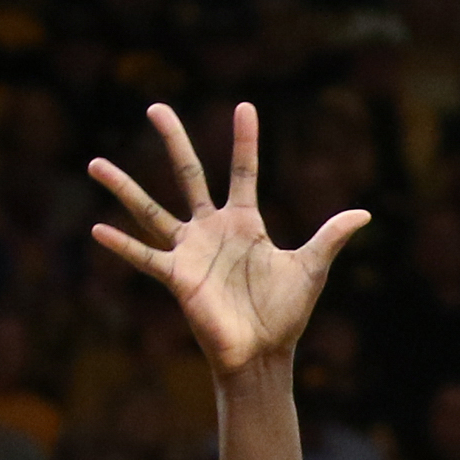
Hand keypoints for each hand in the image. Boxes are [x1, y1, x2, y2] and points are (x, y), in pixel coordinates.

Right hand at [87, 102, 371, 379]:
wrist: (264, 353)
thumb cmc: (286, 313)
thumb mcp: (311, 268)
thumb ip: (331, 236)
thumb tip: (365, 213)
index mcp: (245, 223)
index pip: (244, 171)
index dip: (245, 141)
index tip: (244, 106)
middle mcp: (212, 230)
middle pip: (189, 174)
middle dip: (174, 140)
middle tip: (156, 107)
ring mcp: (191, 251)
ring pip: (150, 210)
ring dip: (123, 188)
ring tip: (94, 163)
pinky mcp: (178, 277)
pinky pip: (145, 258)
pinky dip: (122, 246)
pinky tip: (98, 229)